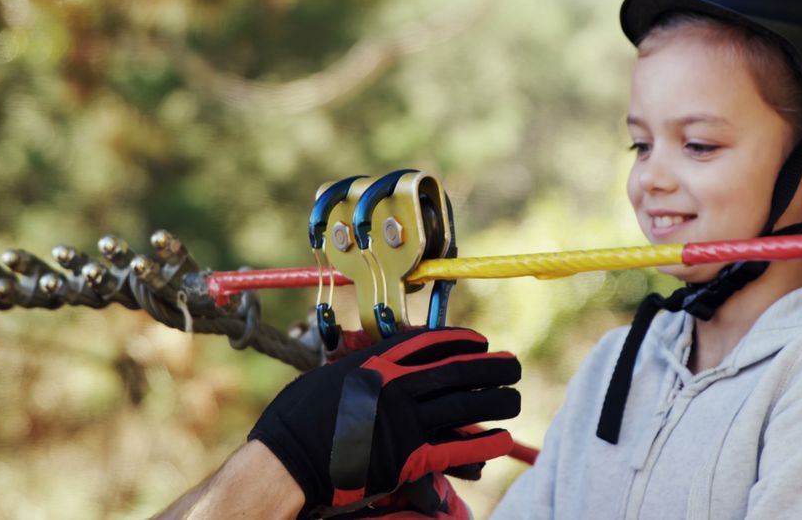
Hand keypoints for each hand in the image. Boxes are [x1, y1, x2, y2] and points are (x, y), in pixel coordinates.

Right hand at [249, 328, 520, 518]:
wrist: (287, 461)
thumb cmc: (297, 421)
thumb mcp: (328, 380)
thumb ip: (359, 375)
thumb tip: (371, 374)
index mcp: (376, 364)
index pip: (430, 343)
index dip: (461, 340)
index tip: (481, 341)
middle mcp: (396, 386)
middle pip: (457, 371)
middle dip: (491, 367)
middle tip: (513, 366)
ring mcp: (404, 420)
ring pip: (465, 406)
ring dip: (496, 402)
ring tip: (515, 399)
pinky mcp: (408, 456)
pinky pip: (457, 447)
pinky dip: (483, 444)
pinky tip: (501, 440)